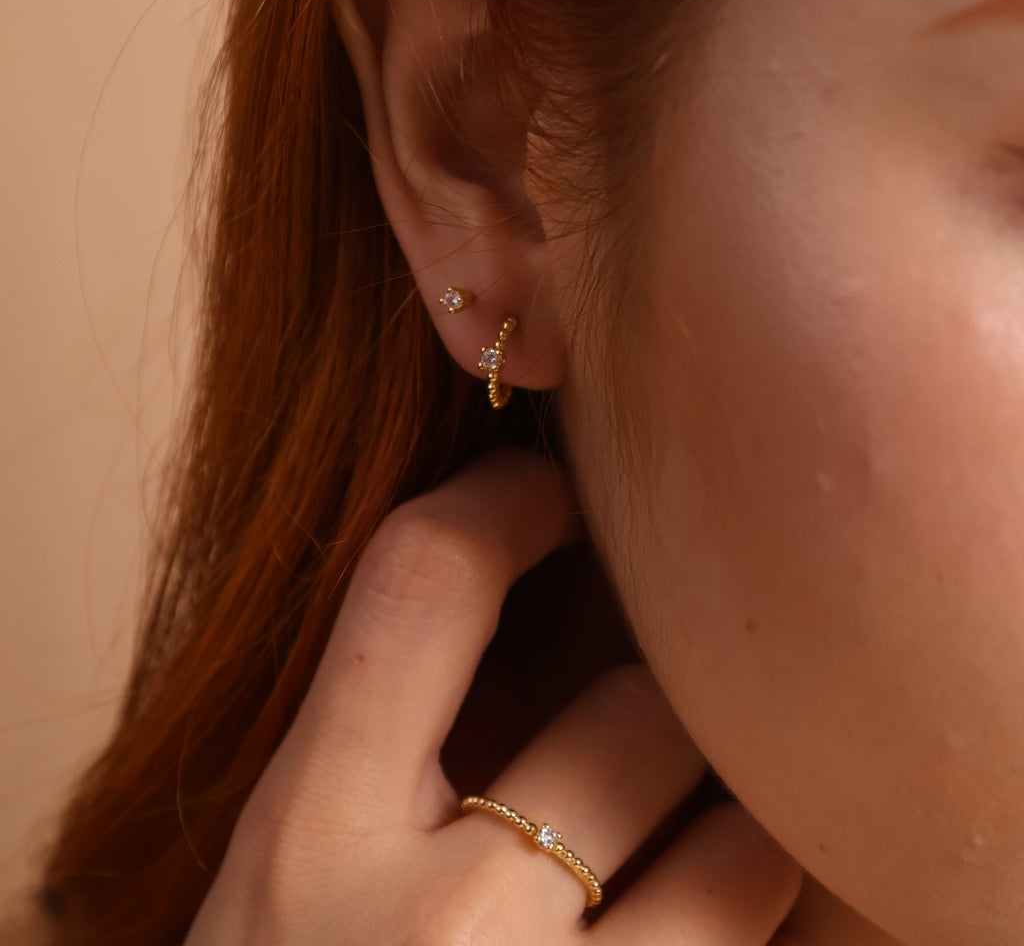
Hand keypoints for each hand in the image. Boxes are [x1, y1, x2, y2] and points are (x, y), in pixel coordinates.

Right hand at [185, 450, 801, 943]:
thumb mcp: (285, 889)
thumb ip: (382, 757)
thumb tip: (518, 591)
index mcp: (306, 842)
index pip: (423, 579)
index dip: (504, 502)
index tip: (554, 495)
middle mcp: (430, 934)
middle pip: (637, 712)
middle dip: (658, 710)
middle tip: (645, 734)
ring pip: (747, 859)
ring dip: (736, 846)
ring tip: (687, 871)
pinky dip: (751, 937)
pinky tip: (696, 934)